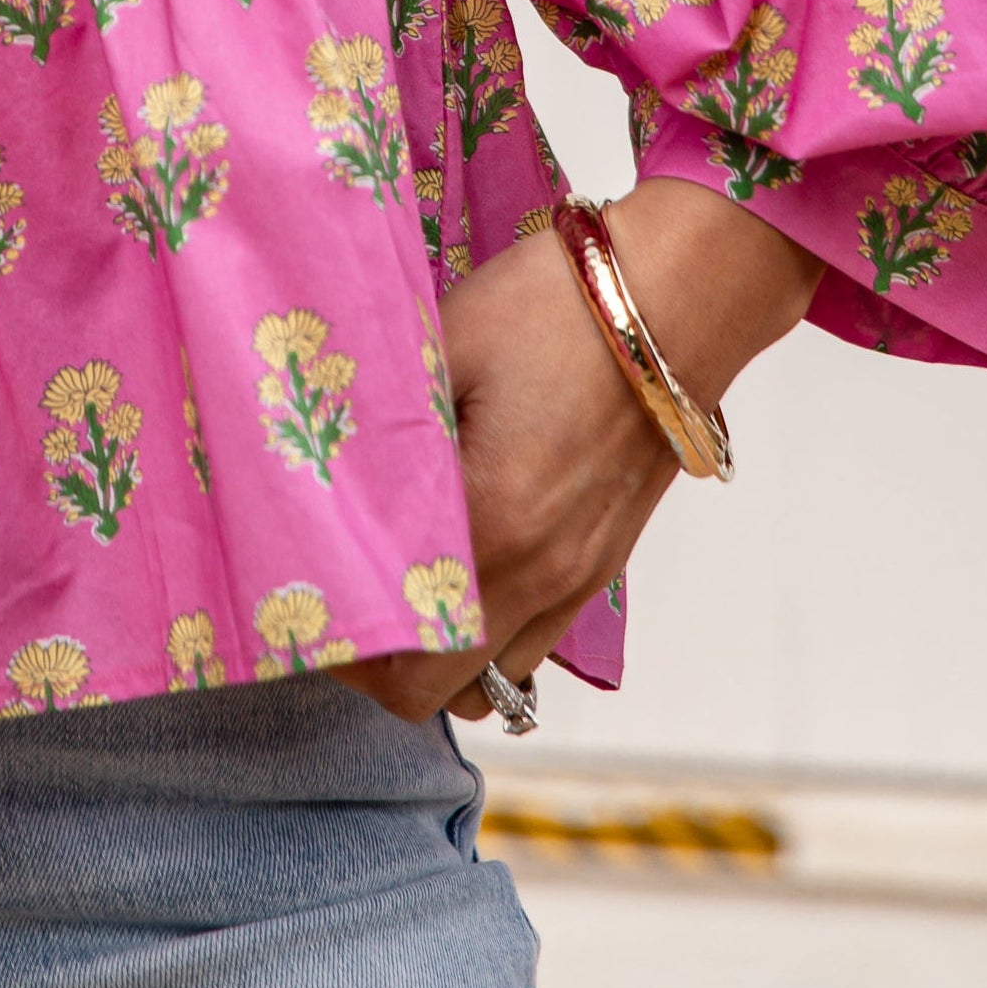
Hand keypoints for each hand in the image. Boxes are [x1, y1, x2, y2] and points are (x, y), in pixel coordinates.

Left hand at [350, 180, 821, 725]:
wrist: (677, 293)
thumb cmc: (555, 306)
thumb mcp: (444, 345)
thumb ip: (383, 424)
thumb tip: (321, 468)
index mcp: (494, 525)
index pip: (403, 656)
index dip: (343, 651)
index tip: (308, 603)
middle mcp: (541, 574)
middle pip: (441, 695)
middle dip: (381, 668)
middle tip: (343, 603)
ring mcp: (580, 576)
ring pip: (495, 680)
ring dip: (440, 658)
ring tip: (399, 591)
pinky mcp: (603, 559)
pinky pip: (536, 639)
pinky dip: (489, 632)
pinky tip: (460, 565)